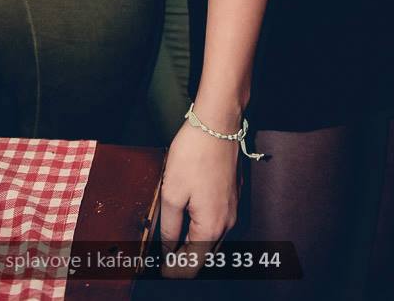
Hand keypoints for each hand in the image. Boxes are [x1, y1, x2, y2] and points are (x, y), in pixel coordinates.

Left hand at [160, 118, 239, 278]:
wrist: (218, 123)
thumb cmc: (194, 154)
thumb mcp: (171, 192)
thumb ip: (169, 227)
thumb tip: (167, 249)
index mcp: (211, 227)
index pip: (191, 265)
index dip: (173, 270)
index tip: (160, 269)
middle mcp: (227, 223)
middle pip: (204, 255)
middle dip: (184, 260)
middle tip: (163, 257)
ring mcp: (233, 209)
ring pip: (212, 239)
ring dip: (194, 243)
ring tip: (173, 240)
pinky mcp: (233, 196)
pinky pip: (218, 222)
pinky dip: (203, 227)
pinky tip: (189, 217)